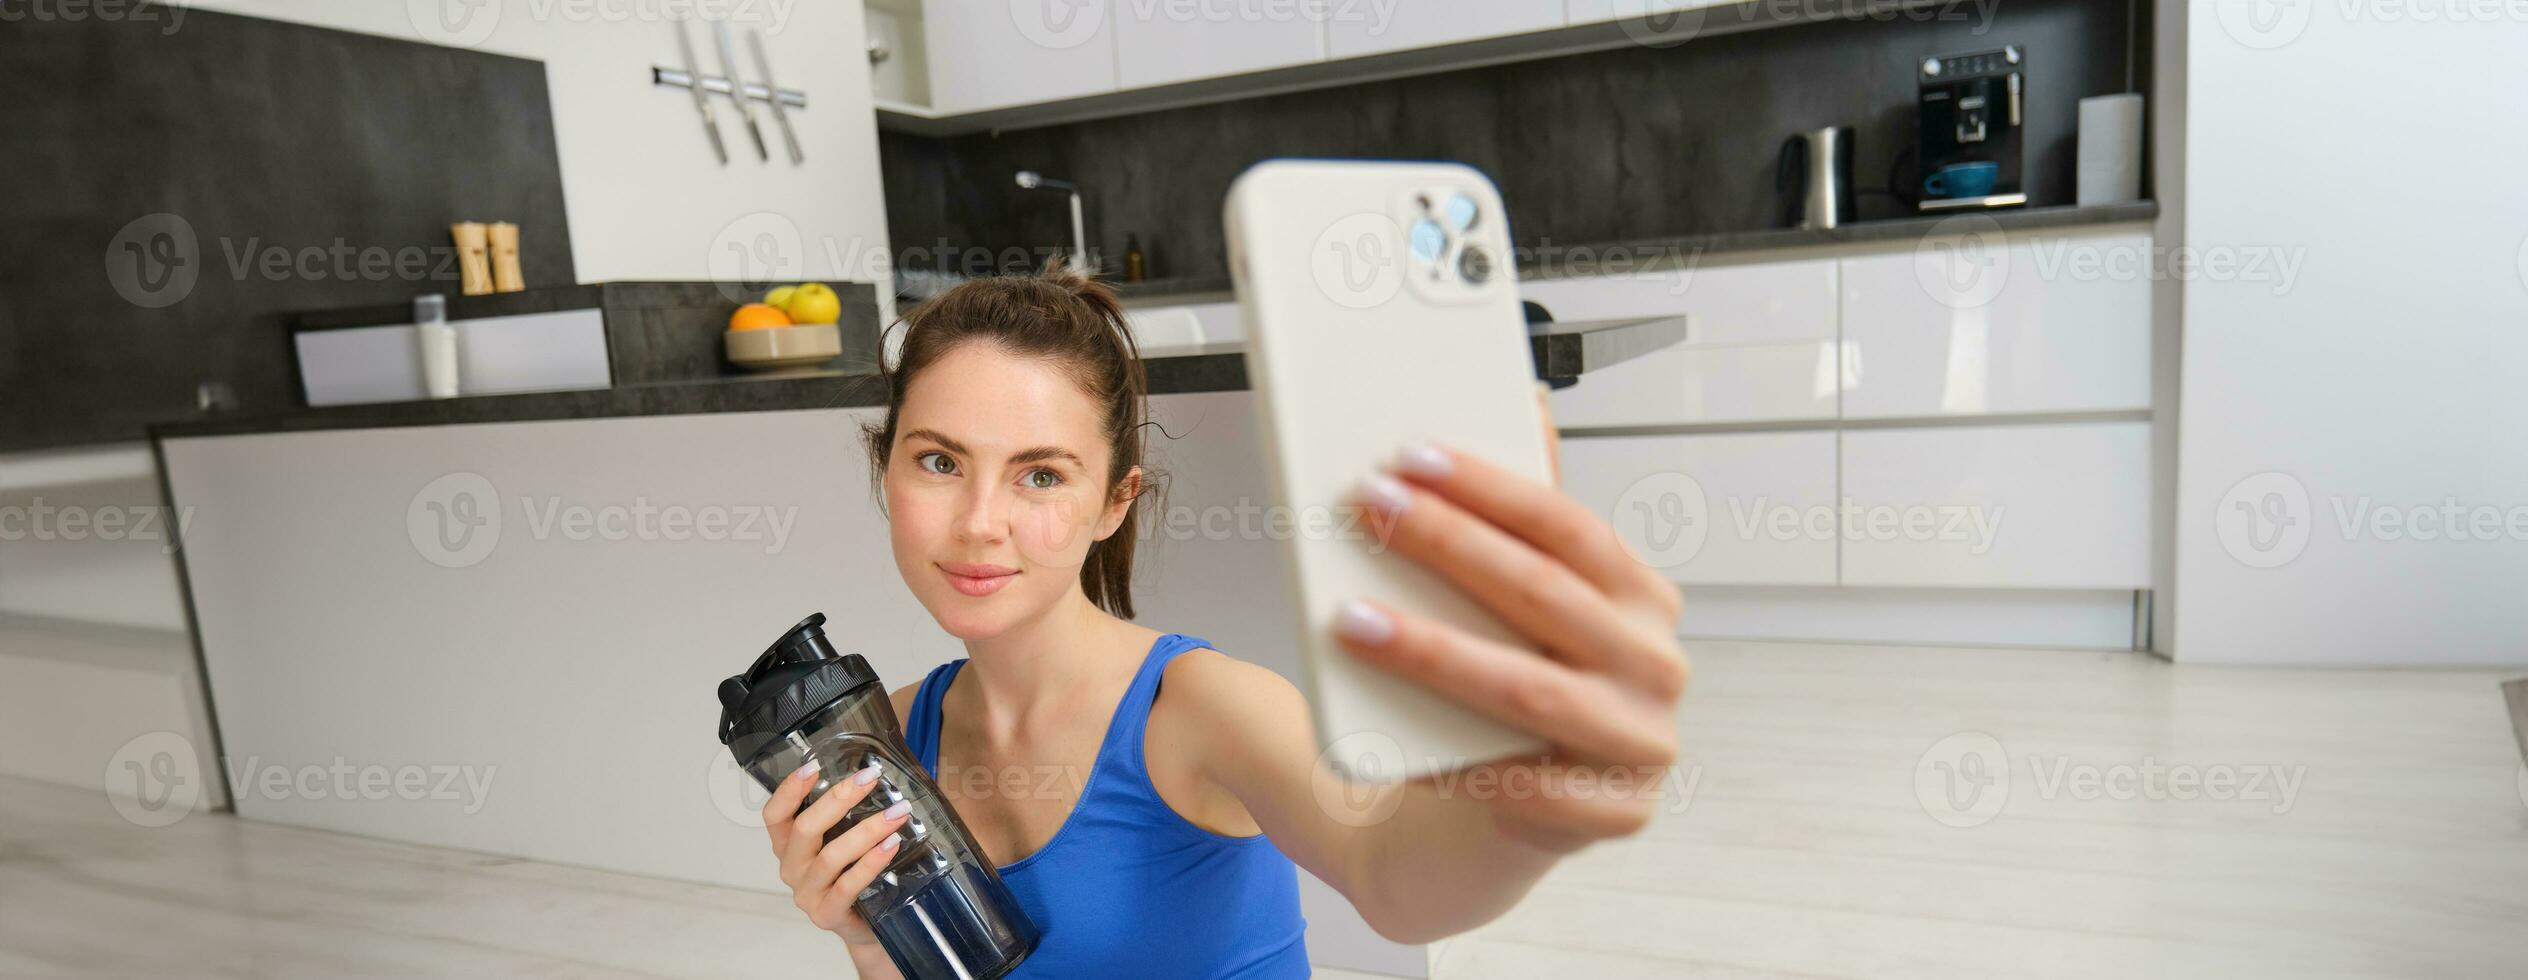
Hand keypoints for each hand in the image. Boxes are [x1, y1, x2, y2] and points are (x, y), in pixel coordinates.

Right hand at [762, 760, 915, 948]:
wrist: (864, 926)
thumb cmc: (851, 874)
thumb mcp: (841, 841)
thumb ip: (846, 814)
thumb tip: (873, 773)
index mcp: (788, 846)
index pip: (774, 815)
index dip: (789, 790)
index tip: (814, 767)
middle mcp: (791, 869)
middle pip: (805, 829)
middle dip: (839, 799)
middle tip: (870, 778)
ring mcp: (807, 894)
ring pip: (831, 856)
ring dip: (867, 830)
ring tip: (898, 812)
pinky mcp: (827, 915)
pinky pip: (848, 885)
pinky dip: (871, 863)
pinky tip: (891, 845)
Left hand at [1337, 434, 1688, 854]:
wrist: (1509, 817)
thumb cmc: (1513, 691)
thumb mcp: (1517, 608)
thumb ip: (1522, 524)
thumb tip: (1529, 405)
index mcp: (1642, 598)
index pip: (1568, 527)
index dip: (1487, 488)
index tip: (1409, 457)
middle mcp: (1655, 665)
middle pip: (1543, 594)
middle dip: (1448, 545)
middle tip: (1371, 510)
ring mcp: (1643, 743)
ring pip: (1529, 690)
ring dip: (1433, 650)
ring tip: (1353, 620)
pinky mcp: (1615, 814)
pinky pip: (1528, 784)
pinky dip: (1460, 760)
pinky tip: (1394, 733)